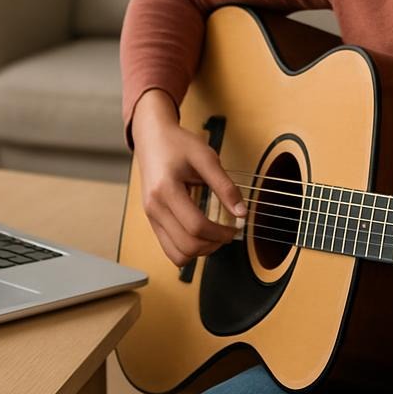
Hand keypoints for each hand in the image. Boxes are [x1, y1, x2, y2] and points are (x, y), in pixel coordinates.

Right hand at [132, 89, 246, 267]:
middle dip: (213, 245)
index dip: (220, 233)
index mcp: (166, 190)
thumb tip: (242, 213)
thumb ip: (225, 186)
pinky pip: (169, 248)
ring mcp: (150, 216)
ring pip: (176, 254)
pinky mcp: (152, 220)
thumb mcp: (206, 158)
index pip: (196, 226)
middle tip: (227, 233)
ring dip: (200, 251)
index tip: (235, 228)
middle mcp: (154, 207)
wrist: (152, 138)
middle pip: (186, 246)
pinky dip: (188, 248)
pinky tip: (201, 233)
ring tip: (214, 235)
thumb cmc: (178, 144)